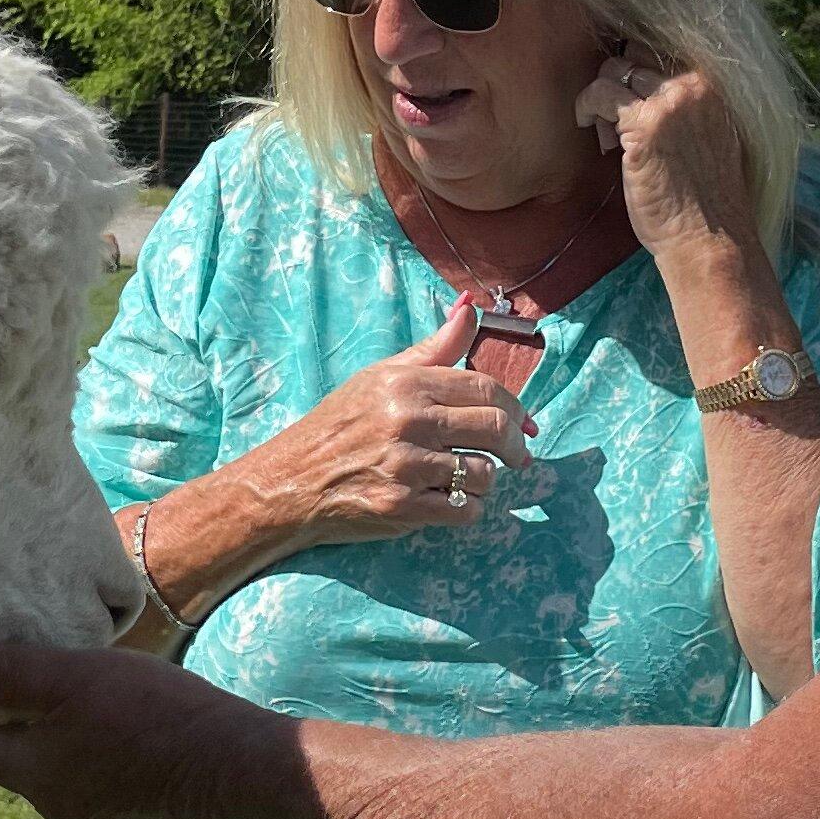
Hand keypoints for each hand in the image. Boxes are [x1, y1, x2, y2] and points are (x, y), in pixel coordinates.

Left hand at [0, 638, 309, 818]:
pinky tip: (121, 716)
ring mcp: (100, 813)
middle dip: (14, 714)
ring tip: (75, 684)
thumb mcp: (70, 679)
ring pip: (58, 763)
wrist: (236, 771)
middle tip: (25, 664)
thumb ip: (6, 674)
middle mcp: (57, 804)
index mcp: (30, 775)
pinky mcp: (138, 808)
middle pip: (14, 754)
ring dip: (58, 729)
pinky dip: (94, 744)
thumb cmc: (150, 717)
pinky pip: (97, 771)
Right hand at [248, 292, 533, 541]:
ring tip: (467, 478)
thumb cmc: (342, 424)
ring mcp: (404, 466)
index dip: (516, 407)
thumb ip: (435, 347)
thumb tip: (470, 307)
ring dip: (486, 480)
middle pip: (495, 429)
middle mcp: (407, 420)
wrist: (293, 479)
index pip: (486, 388)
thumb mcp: (382, 375)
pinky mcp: (401, 508)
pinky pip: (465, 511)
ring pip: (484, 473)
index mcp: (406, 383)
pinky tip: (450, 501)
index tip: (526, 424)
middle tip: (516, 456)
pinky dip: (468, 509)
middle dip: (516, 446)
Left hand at [577, 54, 759, 264]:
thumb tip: (641, 82)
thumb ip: (685, 104)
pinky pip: (601, 93)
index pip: (664, 48)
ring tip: (607, 132)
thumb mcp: (708, 134)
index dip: (639, 67)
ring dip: (602, 95)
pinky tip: (593, 131)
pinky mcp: (645, 124)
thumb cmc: (707, 198)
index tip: (629, 94)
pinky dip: (588, 107)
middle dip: (620, 78)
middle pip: (638, 51)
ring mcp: (672, 102)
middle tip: (616, 116)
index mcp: (716, 84)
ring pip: (617, 68)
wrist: (710, 239)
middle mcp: (697, 84)